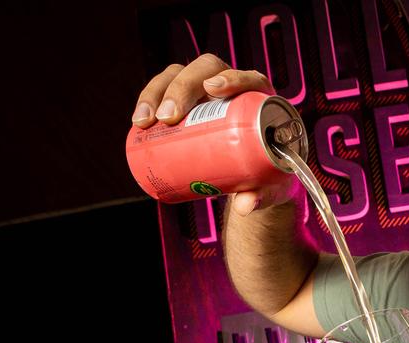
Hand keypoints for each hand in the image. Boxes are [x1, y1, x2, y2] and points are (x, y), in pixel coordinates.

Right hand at [130, 53, 296, 214]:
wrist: (253, 179)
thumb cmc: (266, 175)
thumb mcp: (269, 186)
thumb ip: (262, 196)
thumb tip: (244, 206)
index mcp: (260, 98)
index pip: (248, 77)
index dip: (231, 77)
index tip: (212, 90)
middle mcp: (232, 87)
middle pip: (206, 69)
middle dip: (182, 87)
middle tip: (169, 117)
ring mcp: (206, 93)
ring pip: (179, 75)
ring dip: (157, 92)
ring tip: (146, 122)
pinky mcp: (186, 102)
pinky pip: (164, 90)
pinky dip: (148, 100)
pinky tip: (139, 120)